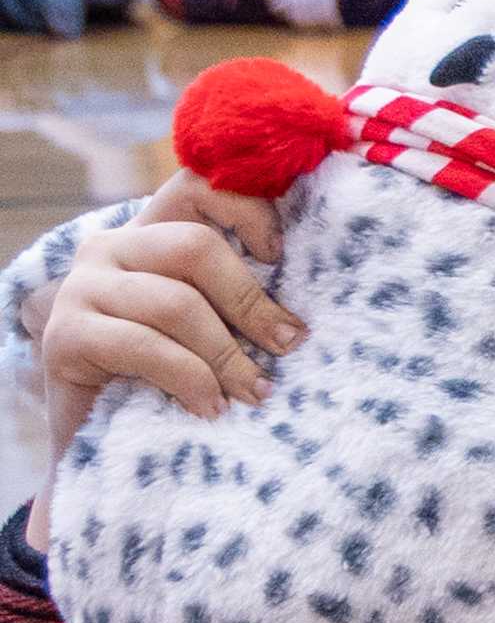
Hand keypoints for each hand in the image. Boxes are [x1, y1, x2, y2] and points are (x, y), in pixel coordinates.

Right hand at [34, 180, 294, 475]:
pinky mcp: (65, 334)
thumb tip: (303, 319)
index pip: (197, 189)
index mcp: (150, 235)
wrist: (99, 433)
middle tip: (287, 347)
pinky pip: (145, 346)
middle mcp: (111, 249)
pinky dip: (189, 379)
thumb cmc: (171, 377)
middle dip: (251, 302)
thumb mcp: (212, 330)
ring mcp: (81, 288)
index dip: (247, 209)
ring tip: (254, 394)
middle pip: (195, 247)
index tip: (281, 257)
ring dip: (227, 355)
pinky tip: (210, 407)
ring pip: (176, 303)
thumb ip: (239, 301)